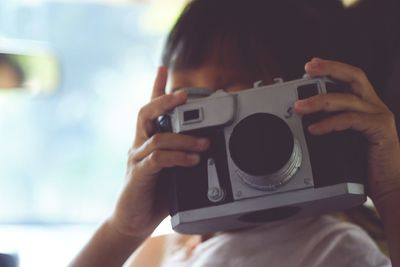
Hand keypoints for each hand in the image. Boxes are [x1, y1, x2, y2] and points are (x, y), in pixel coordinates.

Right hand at [109, 66, 209, 237]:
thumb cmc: (155, 193)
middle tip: (185, 95)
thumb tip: (206, 145)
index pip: (149, 109)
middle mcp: (140, 146)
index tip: (162, 68)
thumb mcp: (172, 170)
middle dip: (165, 101)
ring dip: (184, 138)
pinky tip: (192, 160)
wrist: (134, 220)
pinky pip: (158, 159)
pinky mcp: (139, 175)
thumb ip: (182, 155)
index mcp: (148, 141)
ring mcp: (137, 159)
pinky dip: (177, 157)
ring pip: (157, 136)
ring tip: (204, 144)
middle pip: (146, 113)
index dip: (155, 87)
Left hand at [294, 58, 399, 203]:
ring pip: (347, 99)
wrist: (388, 186)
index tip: (312, 64)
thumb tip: (304, 118)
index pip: (350, 78)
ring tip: (300, 107)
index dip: (332, 68)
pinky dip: (330, 123)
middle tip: (309, 68)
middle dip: (330, 68)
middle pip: (355, 76)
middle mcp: (375, 107)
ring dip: (319, 101)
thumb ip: (331, 124)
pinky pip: (351, 120)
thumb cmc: (364, 164)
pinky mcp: (381, 131)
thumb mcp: (344, 138)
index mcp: (366, 106)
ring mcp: (380, 117)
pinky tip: (314, 128)